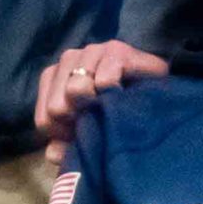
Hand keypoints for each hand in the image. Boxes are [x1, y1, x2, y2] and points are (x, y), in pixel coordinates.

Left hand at [35, 39, 168, 153]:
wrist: (158, 90)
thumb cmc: (118, 111)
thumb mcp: (91, 131)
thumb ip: (69, 146)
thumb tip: (52, 153)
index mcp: (54, 78)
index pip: (44, 119)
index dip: (64, 137)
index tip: (86, 136)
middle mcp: (68, 60)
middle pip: (56, 107)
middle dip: (80, 123)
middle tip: (101, 122)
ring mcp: (90, 51)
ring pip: (76, 91)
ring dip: (97, 108)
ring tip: (113, 109)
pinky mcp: (114, 50)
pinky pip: (104, 81)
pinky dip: (114, 95)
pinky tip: (125, 98)